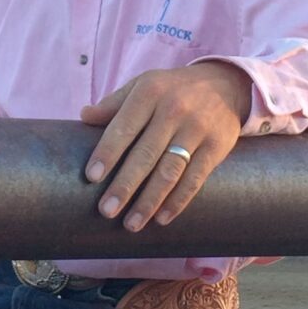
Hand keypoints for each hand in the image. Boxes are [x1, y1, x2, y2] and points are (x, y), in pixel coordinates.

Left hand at [81, 61, 251, 231]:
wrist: (225, 84)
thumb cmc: (172, 90)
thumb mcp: (144, 86)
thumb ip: (114, 104)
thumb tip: (83, 117)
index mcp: (150, 92)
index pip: (124, 127)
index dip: (107, 153)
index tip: (91, 177)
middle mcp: (174, 109)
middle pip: (145, 154)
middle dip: (125, 185)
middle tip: (106, 210)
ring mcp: (197, 129)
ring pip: (170, 171)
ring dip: (149, 201)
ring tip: (131, 224)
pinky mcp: (217, 146)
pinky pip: (195, 178)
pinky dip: (178, 201)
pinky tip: (162, 218)